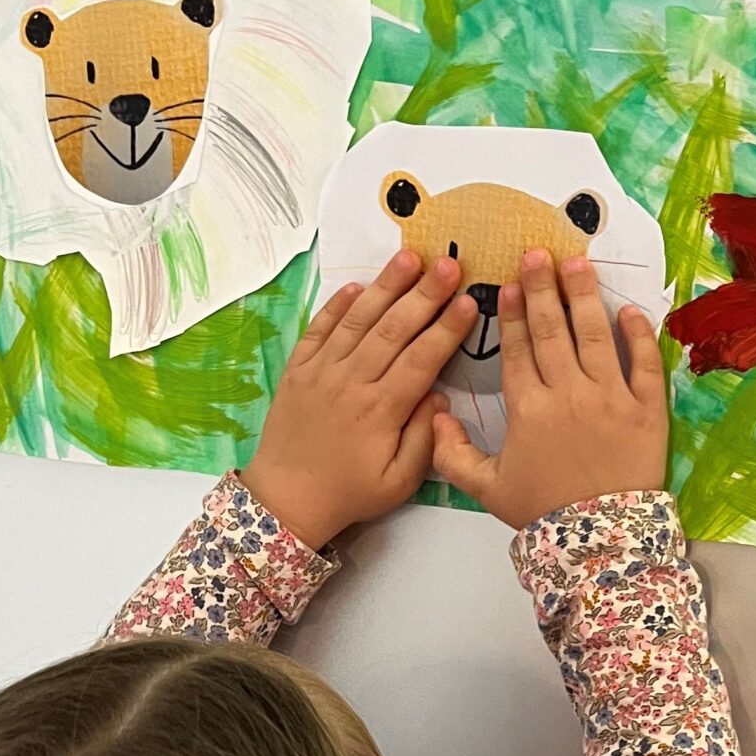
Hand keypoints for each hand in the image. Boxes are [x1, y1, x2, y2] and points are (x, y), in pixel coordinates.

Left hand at [243, 250, 476, 547]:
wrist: (286, 499)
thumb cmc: (349, 493)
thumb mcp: (399, 482)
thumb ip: (425, 438)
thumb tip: (439, 396)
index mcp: (381, 410)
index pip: (421, 359)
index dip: (447, 329)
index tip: (469, 302)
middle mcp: (351, 382)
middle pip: (393, 329)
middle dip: (424, 294)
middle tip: (449, 264)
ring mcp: (321, 372)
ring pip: (358, 320)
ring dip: (385, 286)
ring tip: (409, 257)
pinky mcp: (298, 369)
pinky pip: (318, 329)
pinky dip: (337, 305)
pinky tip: (357, 285)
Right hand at [430, 250, 668, 529]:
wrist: (600, 543)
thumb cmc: (543, 515)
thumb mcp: (487, 490)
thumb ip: (454, 455)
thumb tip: (435, 417)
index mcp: (528, 409)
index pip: (519, 350)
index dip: (515, 314)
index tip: (511, 284)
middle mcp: (569, 394)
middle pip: (554, 331)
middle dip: (544, 288)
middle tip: (539, 253)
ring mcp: (611, 399)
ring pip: (596, 336)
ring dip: (585, 296)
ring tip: (578, 263)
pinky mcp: (646, 410)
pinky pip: (644, 364)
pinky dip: (637, 335)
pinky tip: (628, 311)